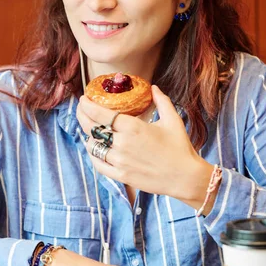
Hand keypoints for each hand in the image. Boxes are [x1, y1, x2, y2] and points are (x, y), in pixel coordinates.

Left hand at [77, 85, 213, 208]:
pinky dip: (93, 155)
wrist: (185, 177)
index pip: (102, 114)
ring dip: (88, 136)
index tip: (83, 100)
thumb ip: (161, 101)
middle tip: (80, 110)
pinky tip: (94, 149)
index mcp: (133, 127)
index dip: (88, 106)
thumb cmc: (180, 148)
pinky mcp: (121, 176)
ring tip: (89, 129)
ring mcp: (120, 161)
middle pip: (93, 128)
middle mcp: (123, 144)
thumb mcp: (172, 120)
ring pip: (93, 146)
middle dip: (82, 117)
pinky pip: (99, 165)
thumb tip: (154, 87)